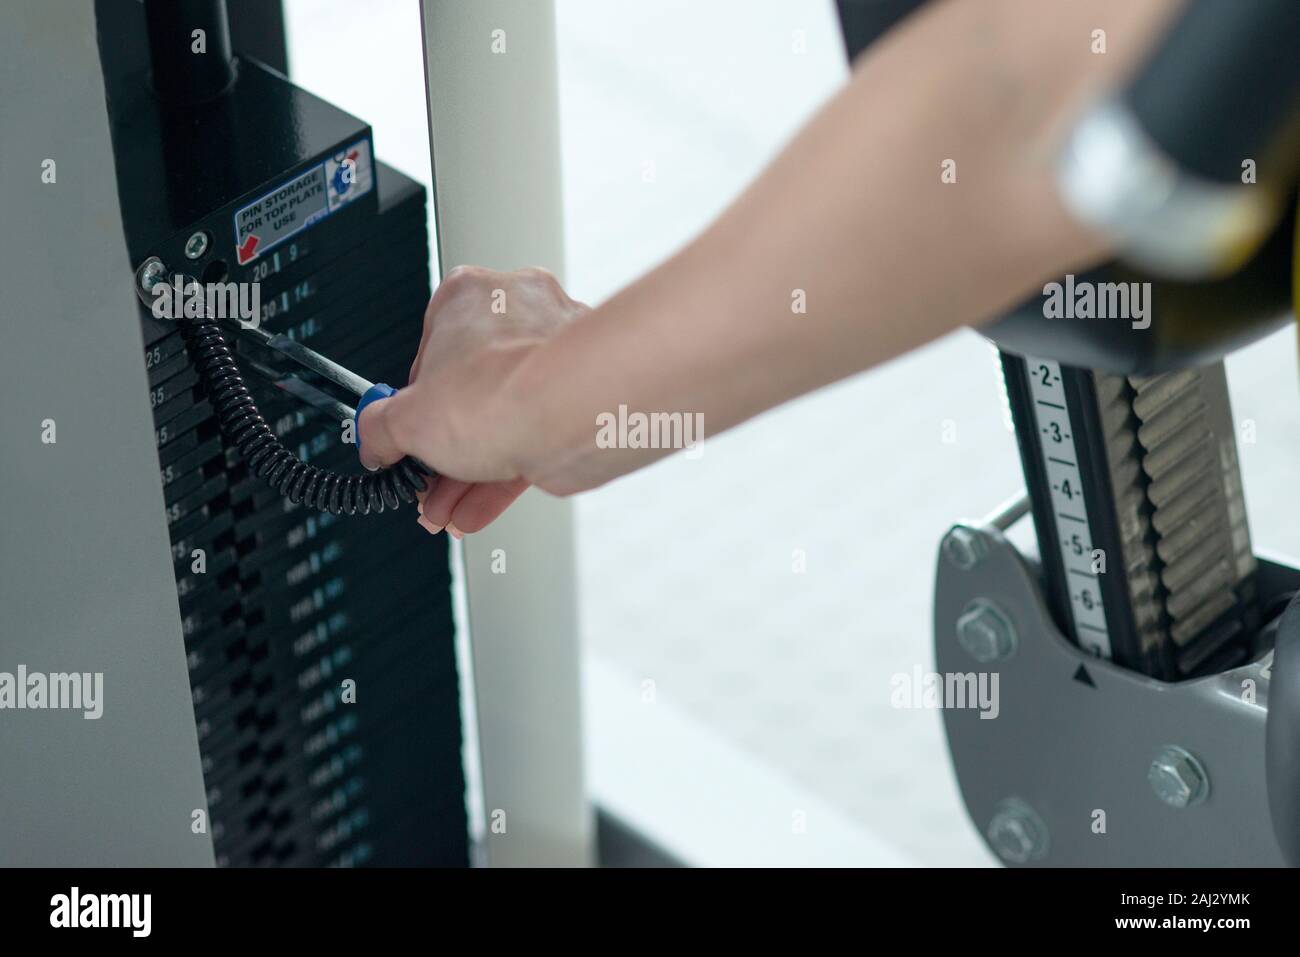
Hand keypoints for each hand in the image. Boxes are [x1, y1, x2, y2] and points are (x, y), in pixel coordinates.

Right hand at [357, 265, 587, 536]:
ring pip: (502, 420)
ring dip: (468, 473)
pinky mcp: (577, 396)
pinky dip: (503, 477)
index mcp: (468, 298)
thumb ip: (381, 429)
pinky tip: (476, 509)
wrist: (576, 413)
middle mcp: (516, 315)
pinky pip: (532, 438)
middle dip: (441, 451)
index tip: (401, 440)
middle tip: (424, 482)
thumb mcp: (408, 420)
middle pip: (467, 392)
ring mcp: (553, 355)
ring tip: (445, 508)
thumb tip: (374, 439)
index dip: (410, 407)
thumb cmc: (504, 390)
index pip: (426, 354)